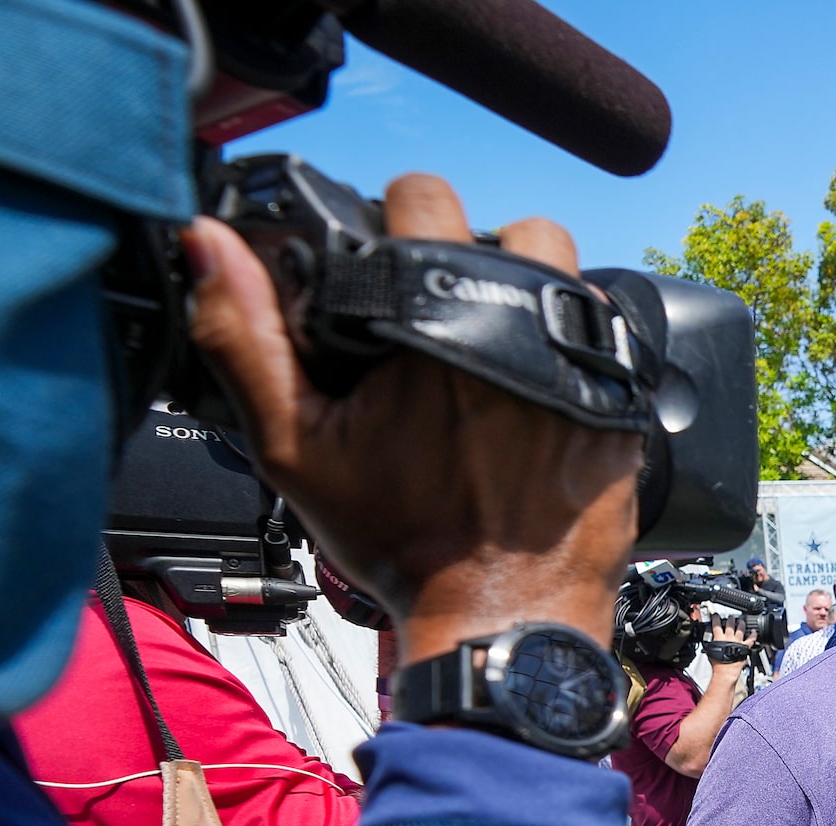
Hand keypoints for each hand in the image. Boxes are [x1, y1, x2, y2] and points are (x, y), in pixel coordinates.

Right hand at [183, 173, 641, 666]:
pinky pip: (610, 345)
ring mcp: (587, 369)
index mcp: (440, 318)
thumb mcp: (293, 446)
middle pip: (515, 230)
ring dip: (538, 297)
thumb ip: (245, 335)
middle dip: (477, 258)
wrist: (501, 620)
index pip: (424, 195)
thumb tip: (209, 242)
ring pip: (572, 280)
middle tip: (449, 316)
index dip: (399, 224)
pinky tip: (542, 393)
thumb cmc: (404, 543)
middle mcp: (525, 331)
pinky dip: (577, 355)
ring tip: (500, 347)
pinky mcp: (627, 408)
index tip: (392, 266)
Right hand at [703, 620, 756, 679]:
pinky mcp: (745, 647)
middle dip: (730, 619)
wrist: (726, 671)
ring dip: (741, 623)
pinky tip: (754, 631)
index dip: (716, 618)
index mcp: (719, 638)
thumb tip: (708, 643)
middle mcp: (729, 638)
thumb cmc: (718, 664)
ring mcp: (738, 642)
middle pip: (730, 624)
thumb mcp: (710, 652)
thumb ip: (710, 645)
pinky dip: (753, 634)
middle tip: (731, 616)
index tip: (716, 615)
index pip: (716, 625)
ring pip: (741, 629)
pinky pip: (751, 639)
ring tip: (741, 620)